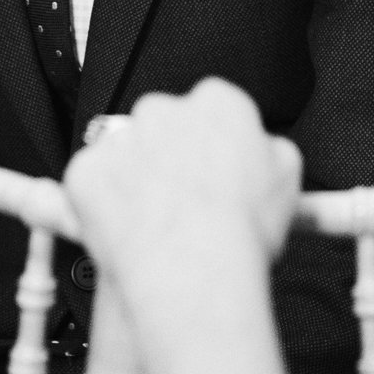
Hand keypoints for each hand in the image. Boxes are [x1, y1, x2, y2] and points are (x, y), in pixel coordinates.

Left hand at [64, 78, 302, 272]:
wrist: (193, 270)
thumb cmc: (242, 230)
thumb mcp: (287, 179)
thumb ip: (270, 151)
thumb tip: (264, 150)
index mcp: (217, 103)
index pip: (212, 110)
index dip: (212, 147)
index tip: (211, 174)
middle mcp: (164, 109)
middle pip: (162, 126)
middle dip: (167, 156)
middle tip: (181, 202)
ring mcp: (120, 138)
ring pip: (123, 153)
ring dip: (132, 179)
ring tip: (153, 225)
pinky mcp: (86, 170)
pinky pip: (88, 183)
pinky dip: (98, 204)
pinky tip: (122, 232)